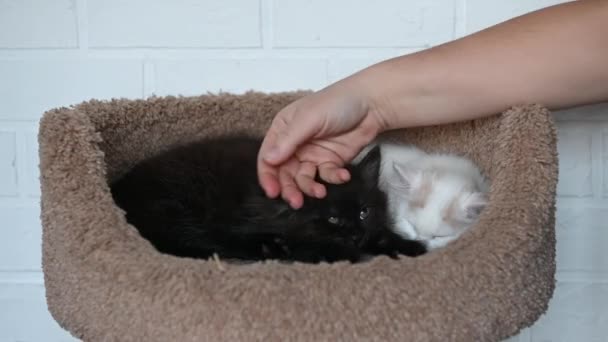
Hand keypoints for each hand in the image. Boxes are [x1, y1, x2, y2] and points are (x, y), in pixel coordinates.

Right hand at [257, 79, 384, 208]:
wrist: (371, 104)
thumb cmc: (336, 102)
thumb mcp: (309, 119)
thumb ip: (289, 140)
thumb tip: (269, 160)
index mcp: (283, 130)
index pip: (268, 157)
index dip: (268, 176)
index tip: (272, 192)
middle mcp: (295, 145)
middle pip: (285, 173)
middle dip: (289, 188)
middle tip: (296, 201)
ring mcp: (313, 154)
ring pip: (304, 178)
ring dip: (310, 188)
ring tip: (320, 192)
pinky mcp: (330, 161)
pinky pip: (327, 176)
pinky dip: (333, 178)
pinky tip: (342, 175)